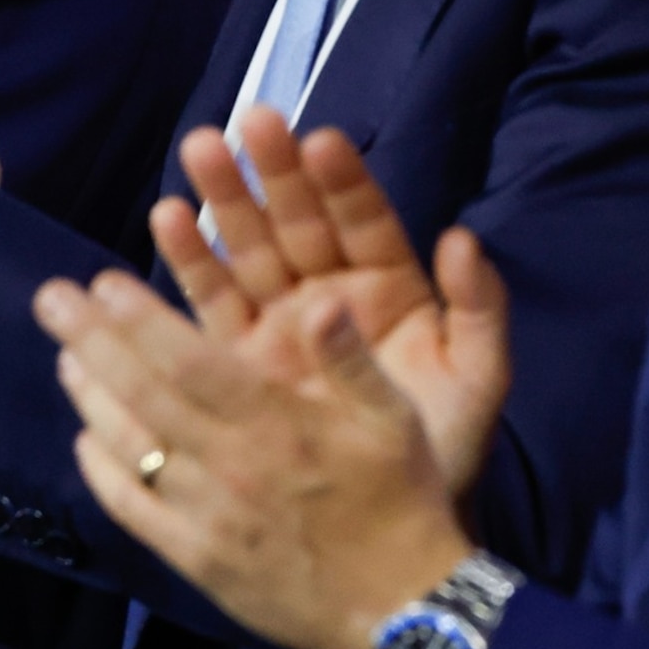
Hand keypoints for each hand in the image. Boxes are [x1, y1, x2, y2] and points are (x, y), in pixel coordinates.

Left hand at [34, 266, 472, 648]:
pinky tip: (86, 439)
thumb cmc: (399, 502)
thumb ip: (350, 359)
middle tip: (50, 299)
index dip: (140, 320)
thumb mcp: (395, 421)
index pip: (190, 361)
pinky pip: (134, 511)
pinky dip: (103, 473)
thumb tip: (322, 301)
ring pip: (130, 447)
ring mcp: (206, 516)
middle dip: (92, 341)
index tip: (101, 283)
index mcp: (276, 423)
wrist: (402, 612)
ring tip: (63, 356)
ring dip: (91, 399)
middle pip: (144, 394)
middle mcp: (229, 464)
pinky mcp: (196, 560)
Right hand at [158, 109, 510, 494]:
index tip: (320, 141)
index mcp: (389, 287)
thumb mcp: (476, 379)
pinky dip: (190, 261)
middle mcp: (329, 292)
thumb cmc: (443, 448)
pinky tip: (168, 218)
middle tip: (249, 121)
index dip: (343, 181)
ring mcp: (281, 321)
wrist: (392, 528)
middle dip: (273, 170)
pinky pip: (212, 301)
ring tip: (198, 150)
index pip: (364, 220)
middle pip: (298, 218)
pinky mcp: (239, 356)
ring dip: (224, 199)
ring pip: (250, 246)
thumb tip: (463, 238)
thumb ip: (480, 310)